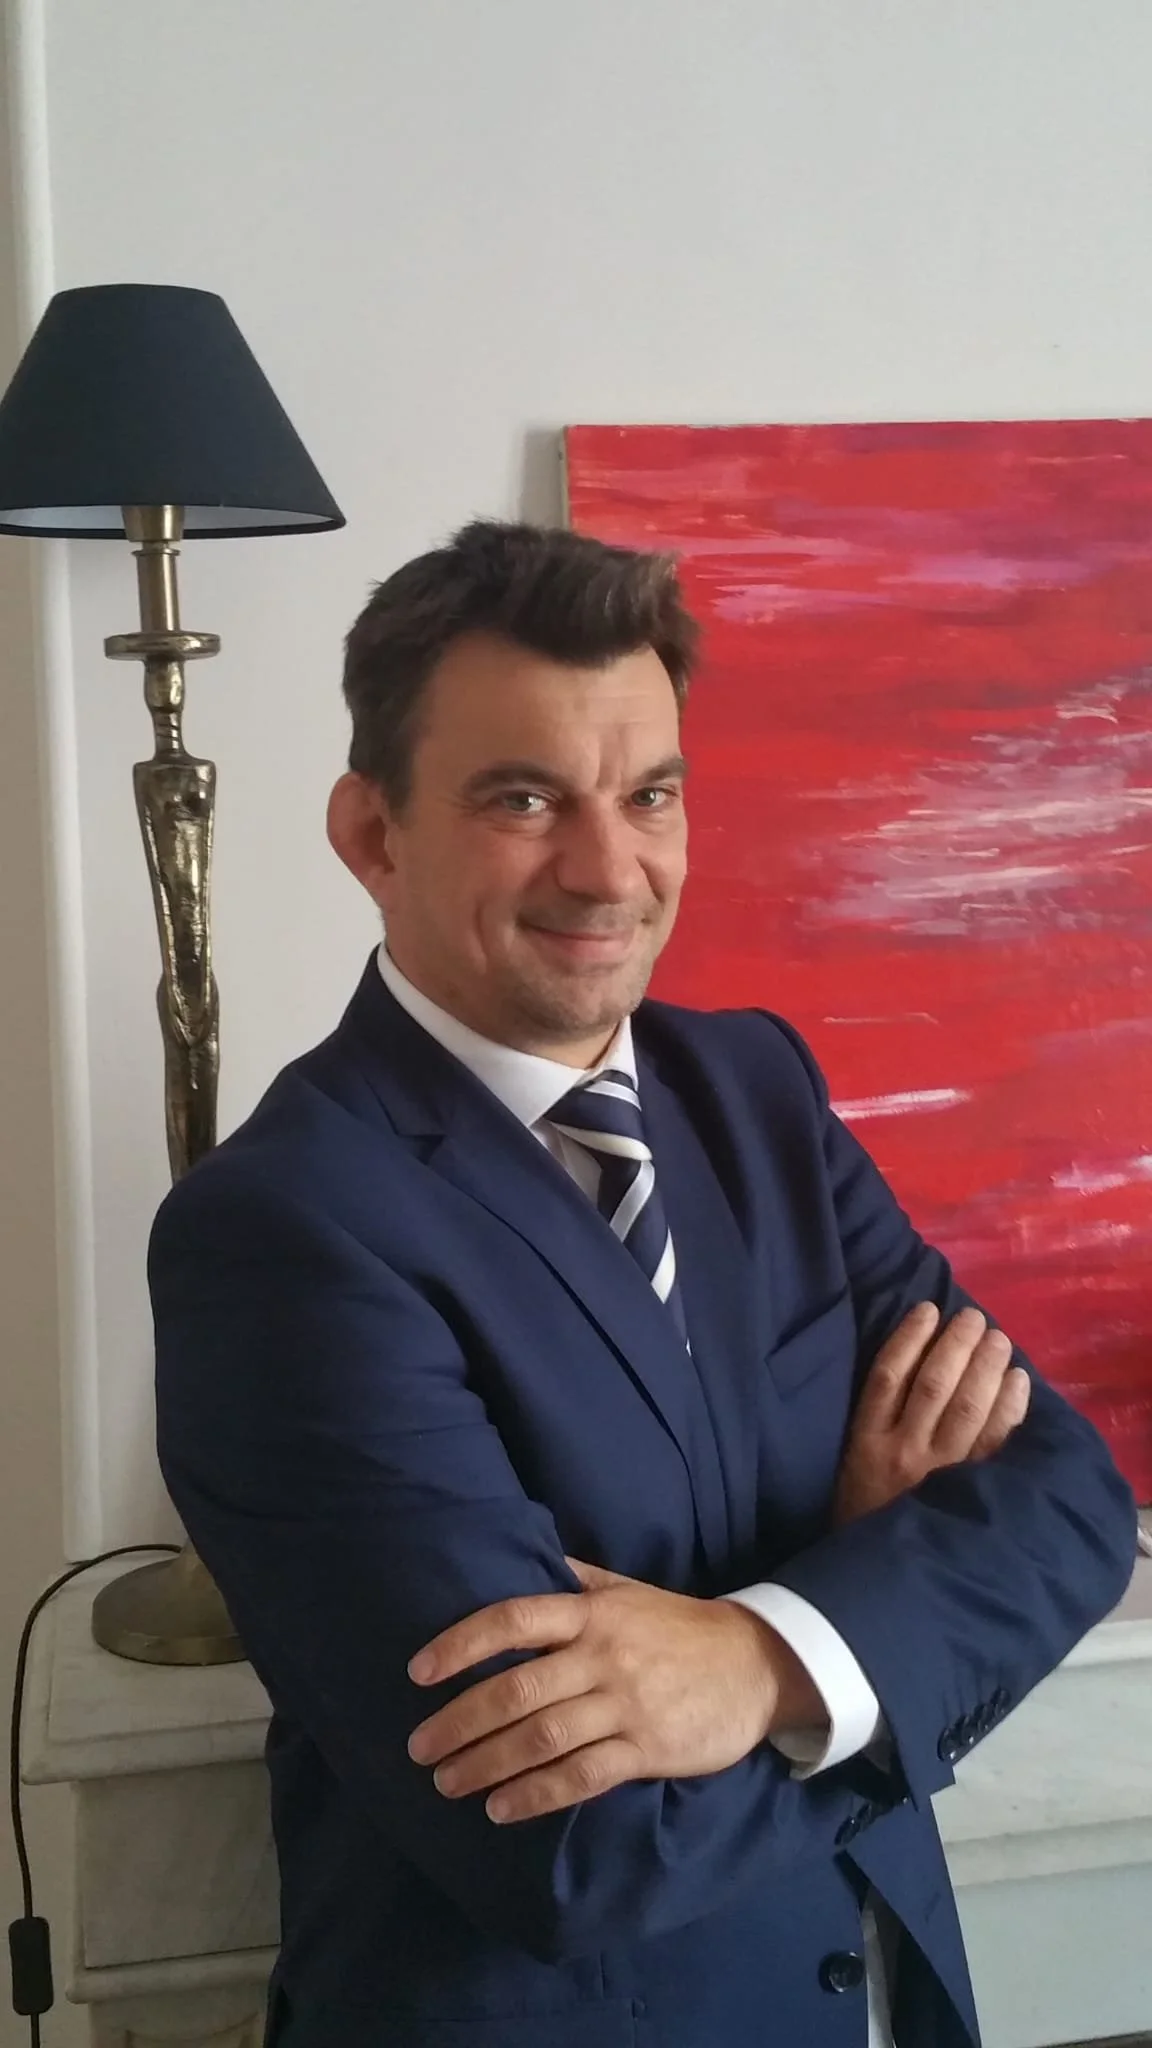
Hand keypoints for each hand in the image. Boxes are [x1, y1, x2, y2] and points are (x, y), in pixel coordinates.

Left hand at [406, 1558, 823, 1823]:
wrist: (757, 1664)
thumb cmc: (679, 1628)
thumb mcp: (627, 1590)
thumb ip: (575, 1580)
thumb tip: (522, 1556)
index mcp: (591, 1612)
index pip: (512, 1621)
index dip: (460, 1644)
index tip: (418, 1672)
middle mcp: (602, 1655)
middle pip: (516, 1690)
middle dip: (459, 1721)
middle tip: (419, 1748)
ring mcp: (625, 1704)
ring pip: (541, 1738)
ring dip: (485, 1764)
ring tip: (447, 1783)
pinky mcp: (647, 1749)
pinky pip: (580, 1777)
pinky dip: (535, 1795)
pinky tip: (500, 1808)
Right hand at [833, 1301, 1030, 1523]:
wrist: (878, 1582)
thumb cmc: (866, 1517)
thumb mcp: (853, 1467)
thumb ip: (875, 1423)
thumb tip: (913, 1365)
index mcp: (865, 1442)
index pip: (887, 1375)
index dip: (909, 1338)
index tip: (929, 1309)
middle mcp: (902, 1451)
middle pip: (932, 1383)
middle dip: (957, 1344)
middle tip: (975, 1319)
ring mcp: (939, 1472)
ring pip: (966, 1406)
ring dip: (986, 1366)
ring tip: (999, 1340)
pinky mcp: (971, 1492)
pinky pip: (995, 1441)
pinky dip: (1010, 1407)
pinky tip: (1017, 1381)